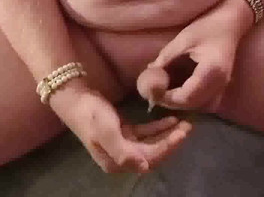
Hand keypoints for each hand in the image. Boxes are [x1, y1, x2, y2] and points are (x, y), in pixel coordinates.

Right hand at [50, 84, 191, 173]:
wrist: (74, 97)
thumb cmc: (91, 113)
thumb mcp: (106, 131)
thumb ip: (124, 151)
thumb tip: (144, 166)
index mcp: (116, 161)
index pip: (149, 158)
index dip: (167, 147)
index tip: (182, 133)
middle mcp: (121, 156)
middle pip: (152, 153)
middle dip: (171, 141)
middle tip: (189, 126)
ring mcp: (122, 144)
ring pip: (151, 143)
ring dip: (167, 134)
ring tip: (183, 122)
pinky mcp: (122, 132)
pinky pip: (144, 133)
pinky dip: (157, 128)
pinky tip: (169, 120)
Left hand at [137, 0, 244, 111]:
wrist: (231, 22)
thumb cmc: (208, 26)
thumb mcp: (184, 39)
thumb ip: (166, 57)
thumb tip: (150, 72)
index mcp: (211, 71)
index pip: (187, 96)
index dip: (168, 98)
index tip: (153, 92)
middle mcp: (220, 84)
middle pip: (194, 105)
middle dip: (173, 103)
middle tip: (156, 94)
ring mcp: (224, 86)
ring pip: (201, 107)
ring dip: (183, 104)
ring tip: (166, 93)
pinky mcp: (223, 85)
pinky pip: (208, 102)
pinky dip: (193, 101)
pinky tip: (181, 91)